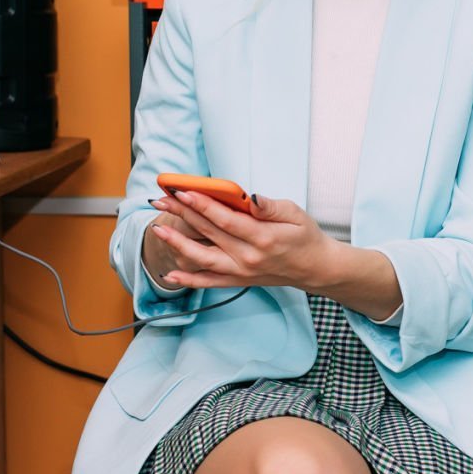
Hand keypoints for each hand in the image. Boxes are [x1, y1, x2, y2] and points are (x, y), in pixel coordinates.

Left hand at [146, 189, 334, 291]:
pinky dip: (188, 279)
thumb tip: (251, 198)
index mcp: (263, 238)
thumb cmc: (305, 237)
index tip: (182, 191)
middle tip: (161, 199)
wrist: (314, 268)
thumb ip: (271, 206)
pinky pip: (209, 282)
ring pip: (202, 258)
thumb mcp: (296, 214)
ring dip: (177, 244)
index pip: (225, 219)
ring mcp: (241, 272)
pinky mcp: (238, 281)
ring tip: (158, 230)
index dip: (202, 204)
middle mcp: (248, 257)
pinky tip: (170, 272)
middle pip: (208, 233)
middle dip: (182, 214)